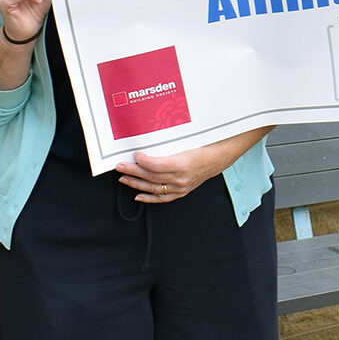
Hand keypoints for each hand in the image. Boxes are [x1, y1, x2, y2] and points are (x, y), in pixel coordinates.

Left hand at [115, 138, 238, 203]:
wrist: (218, 157)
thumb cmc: (203, 146)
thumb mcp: (186, 142)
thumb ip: (168, 144)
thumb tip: (149, 142)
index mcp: (182, 163)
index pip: (156, 165)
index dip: (143, 161)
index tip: (135, 154)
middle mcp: (180, 178)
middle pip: (151, 176)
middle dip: (133, 171)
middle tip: (120, 166)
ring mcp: (180, 187)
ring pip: (153, 188)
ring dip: (136, 183)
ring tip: (123, 178)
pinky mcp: (181, 192)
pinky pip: (162, 198)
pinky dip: (149, 197)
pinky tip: (138, 195)